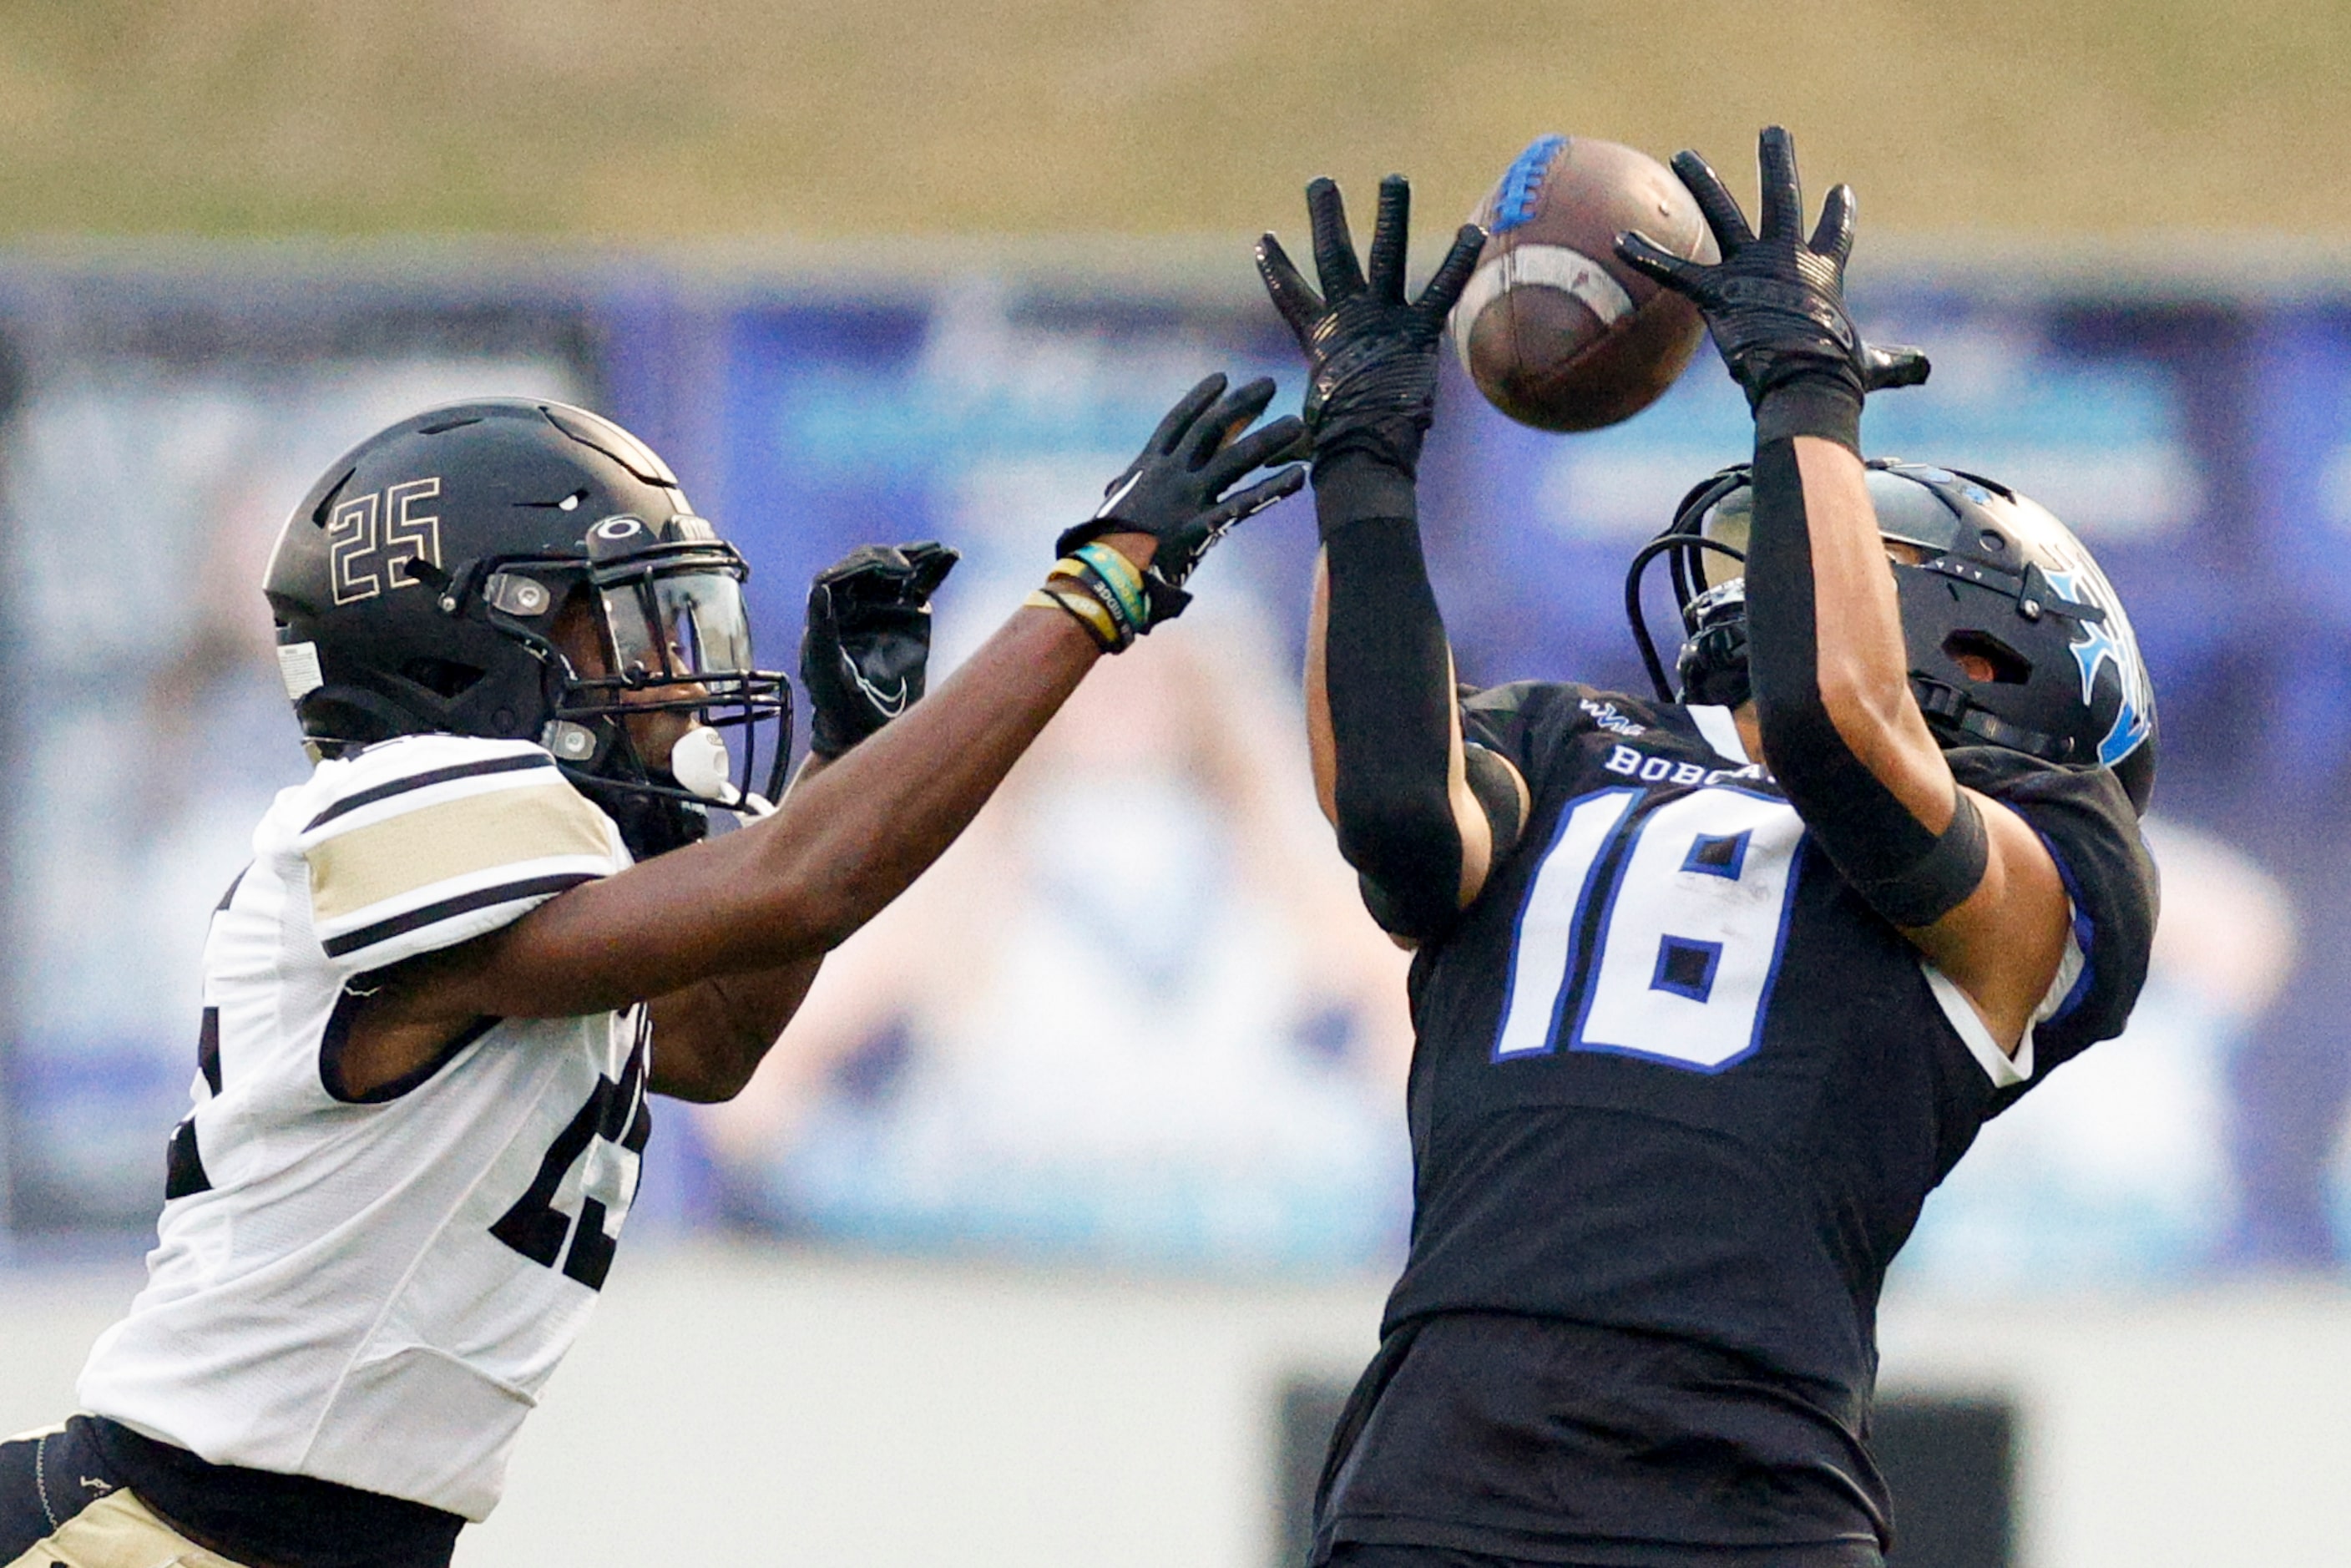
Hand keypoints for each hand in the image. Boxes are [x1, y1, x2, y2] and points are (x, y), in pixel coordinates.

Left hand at [800, 541, 959, 756]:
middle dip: (892, 560)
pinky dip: (935, 569)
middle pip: (872, 566)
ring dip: (918, 556)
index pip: (843, 575)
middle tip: (908, 569)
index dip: (861, 568)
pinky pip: (922, 585)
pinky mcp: (909, 615)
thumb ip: (823, 630)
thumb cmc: (838, 704)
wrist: (871, 727)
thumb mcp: (827, 670)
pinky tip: (950, 556)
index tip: (883, 574)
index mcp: (830, 611)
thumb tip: (819, 587)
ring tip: (939, 549)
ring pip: (899, 570)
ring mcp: (884, 606)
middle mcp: (856, 603)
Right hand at [1055, 372, 1304, 628]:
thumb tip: (1116, 486)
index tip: (1223, 379)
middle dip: (1241, 404)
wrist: (1104, 575)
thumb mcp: (1114, 506)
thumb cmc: (1105, 545)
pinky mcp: (1202, 525)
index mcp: (1148, 466)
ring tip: (1297, 424)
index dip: (1200, 398)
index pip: (1178, 422)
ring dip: (1269, 438)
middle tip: (1267, 384)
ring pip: (1236, 459)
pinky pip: (1245, 503)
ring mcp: (1187, 498)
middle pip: (1212, 428)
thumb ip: (1124, 490)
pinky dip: (1273, 489)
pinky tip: (1298, 476)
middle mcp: (1170, 474)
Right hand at [1255, 175, 1485, 475]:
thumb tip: (1284, 456)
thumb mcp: (1312, 422)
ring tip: (1393, 178)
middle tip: (1320, 183)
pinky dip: (1459, 260)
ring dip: (1389, 215)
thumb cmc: (1336, 446)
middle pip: (1332, 257)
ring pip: (1384, 255)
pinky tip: (1474, 228)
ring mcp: (1381, 320)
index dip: (1276, 269)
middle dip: (1326, 218)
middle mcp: (1347, 319)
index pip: (1290, 296)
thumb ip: (1306, 422)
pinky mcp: (1417, 331)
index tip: (1263, 240)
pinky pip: (1441, 289)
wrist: (1362, 452)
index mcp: (1319, 339)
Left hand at [1614, 126, 1927, 408]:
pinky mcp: (1716, 291)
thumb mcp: (1872, 365)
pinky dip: (1646, 255)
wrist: (1808, 382)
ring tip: (1682, 154)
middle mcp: (1785, 258)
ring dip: (1702, 181)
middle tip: (1773, 130)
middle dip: (1776, 161)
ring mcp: (1750, 269)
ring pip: (1723, 212)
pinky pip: (1674, 270)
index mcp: (1822, 272)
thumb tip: (1925, 370)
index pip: (1834, 232)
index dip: (1838, 212)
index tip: (1842, 189)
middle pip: (1782, 196)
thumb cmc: (1839, 377)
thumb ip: (1896, 363)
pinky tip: (1618, 239)